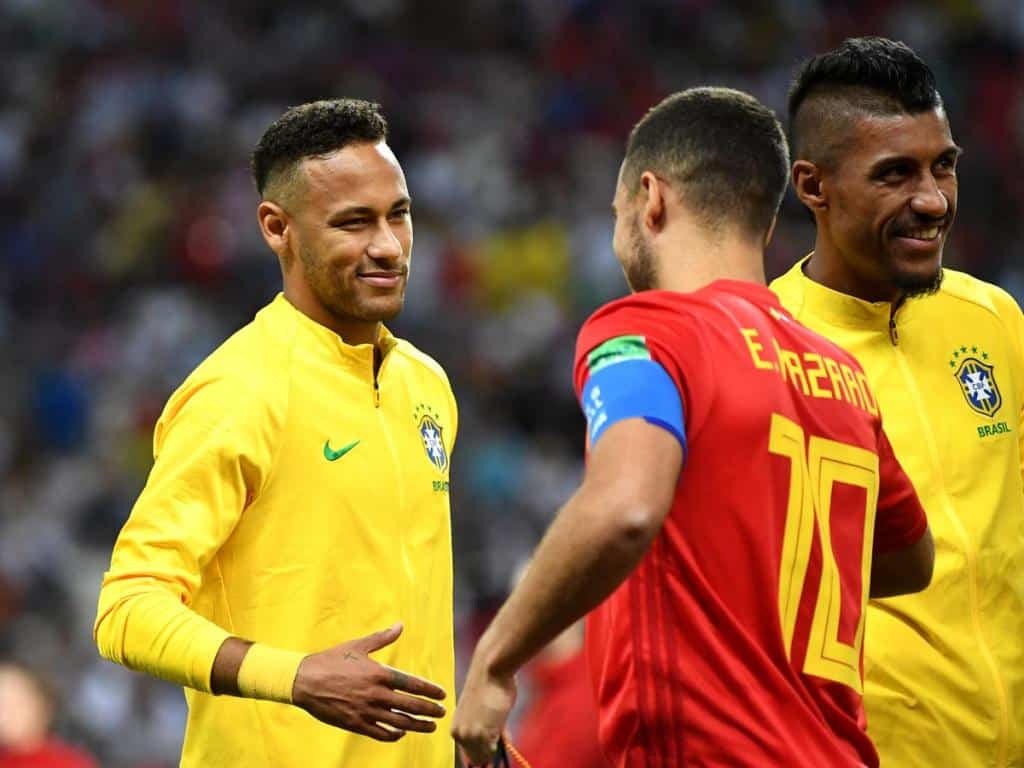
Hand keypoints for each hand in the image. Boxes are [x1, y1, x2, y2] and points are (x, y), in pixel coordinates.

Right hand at [291, 623, 446, 741]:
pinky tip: (401, 733)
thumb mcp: (358, 645)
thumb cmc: (331, 660)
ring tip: (431, 727)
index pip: (413, 684)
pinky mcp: (355, 724)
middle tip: (442, 713)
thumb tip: (400, 625)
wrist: (304, 681)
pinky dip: (394, 735)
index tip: (443, 695)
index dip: (431, 691)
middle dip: (430, 710)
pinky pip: (380, 734)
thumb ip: (382, 637)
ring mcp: (366, 712)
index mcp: (379, 674)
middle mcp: (376, 695)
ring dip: (418, 726)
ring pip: (399, 723)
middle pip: (411, 706)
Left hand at [451, 655, 517, 765]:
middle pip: (477, 759)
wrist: (491, 669)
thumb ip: (486, 732)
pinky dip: (502, 744)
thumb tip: (493, 749)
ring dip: (496, 746)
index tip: (492, 749)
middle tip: (500, 734)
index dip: (484, 752)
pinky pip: (494, 751)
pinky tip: (502, 725)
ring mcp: (469, 736)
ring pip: (486, 756)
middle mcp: (459, 735)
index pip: (470, 755)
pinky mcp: (481, 735)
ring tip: (499, 723)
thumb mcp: (485, 714)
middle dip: (490, 751)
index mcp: (456, 729)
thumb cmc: (490, 685)